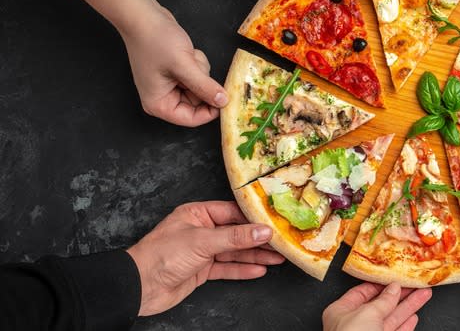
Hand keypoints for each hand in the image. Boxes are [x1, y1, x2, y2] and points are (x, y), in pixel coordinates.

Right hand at [120, 8, 226, 126]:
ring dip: (200, 71)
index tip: (226, 99)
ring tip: (187, 56)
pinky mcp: (175, 73)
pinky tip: (185, 52)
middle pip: (198, 103)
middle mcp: (163, 98)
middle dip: (202, 83)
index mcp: (159, 104)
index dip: (211, 111)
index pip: (192, 120)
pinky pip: (196, 75)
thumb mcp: (184, 66)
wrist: (143, 16)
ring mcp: (169, 85)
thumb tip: (223, 102)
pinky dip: (196, 64)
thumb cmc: (155, 40)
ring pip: (200, 87)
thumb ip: (205, 87)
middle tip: (195, 66)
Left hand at [127, 201, 283, 315]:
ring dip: (255, 255)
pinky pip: (227, 268)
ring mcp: (202, 251)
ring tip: (278, 257)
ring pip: (234, 252)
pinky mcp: (201, 270)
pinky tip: (259, 270)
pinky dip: (242, 269)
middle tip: (281, 242)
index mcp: (197, 214)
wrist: (139, 286)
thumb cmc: (161, 255)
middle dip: (258, 239)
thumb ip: (235, 237)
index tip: (274, 222)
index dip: (253, 218)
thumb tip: (262, 231)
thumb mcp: (202, 241)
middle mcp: (201, 230)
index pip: (232, 212)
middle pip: (236, 233)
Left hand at [322, 282, 431, 330]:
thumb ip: (383, 300)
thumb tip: (393, 289)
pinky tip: (414, 317)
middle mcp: (354, 325)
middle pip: (380, 305)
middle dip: (400, 294)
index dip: (380, 284)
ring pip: (391, 319)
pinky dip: (406, 326)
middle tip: (414, 283)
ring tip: (423, 294)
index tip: (395, 277)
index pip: (362, 292)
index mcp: (341, 312)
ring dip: (408, 307)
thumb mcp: (367, 314)